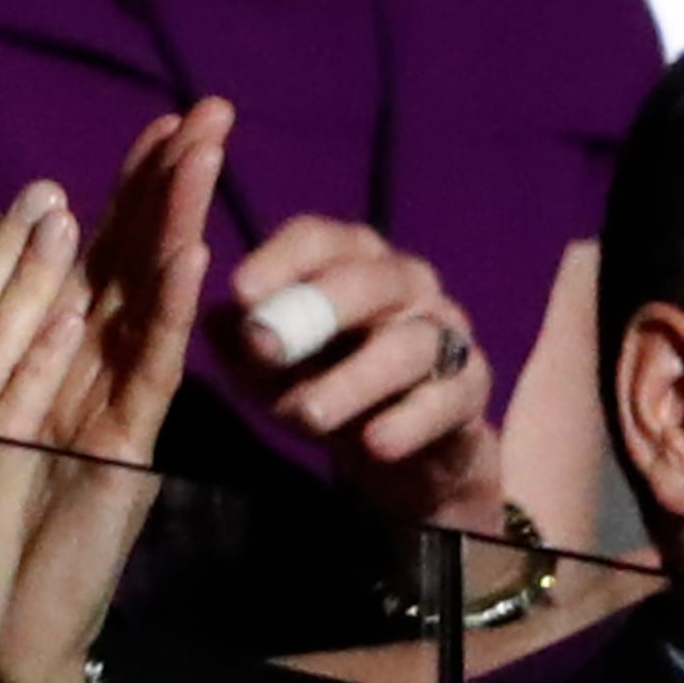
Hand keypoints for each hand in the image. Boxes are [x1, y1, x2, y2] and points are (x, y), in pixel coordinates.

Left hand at [0, 101, 228, 682]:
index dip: (122, 188)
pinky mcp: (120, 457)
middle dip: (167, 186)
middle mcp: (89, 380)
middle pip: (133, 261)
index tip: (156, 119)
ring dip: (177, 223)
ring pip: (147, 300)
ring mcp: (110, 415)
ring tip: (205, 151)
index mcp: (50, 363)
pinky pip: (146, 374)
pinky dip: (165, 311)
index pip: (92, 255)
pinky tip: (189, 255)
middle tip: (206, 110)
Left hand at [221, 218, 501, 531]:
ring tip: (307, 415)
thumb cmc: (319, 381)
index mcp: (350, 259)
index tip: (239, 292)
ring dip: (355, 380)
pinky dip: (411, 420)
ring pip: (408, 344)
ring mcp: (444, 331)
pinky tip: (374, 443)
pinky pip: (449, 397)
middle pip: (370, 281)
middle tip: (266, 349)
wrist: (392, 443)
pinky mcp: (470, 387)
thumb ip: (241, 343)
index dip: (278, 261)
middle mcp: (405, 282)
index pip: (317, 238)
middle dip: (315, 313)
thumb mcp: (269, 367)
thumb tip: (213, 318)